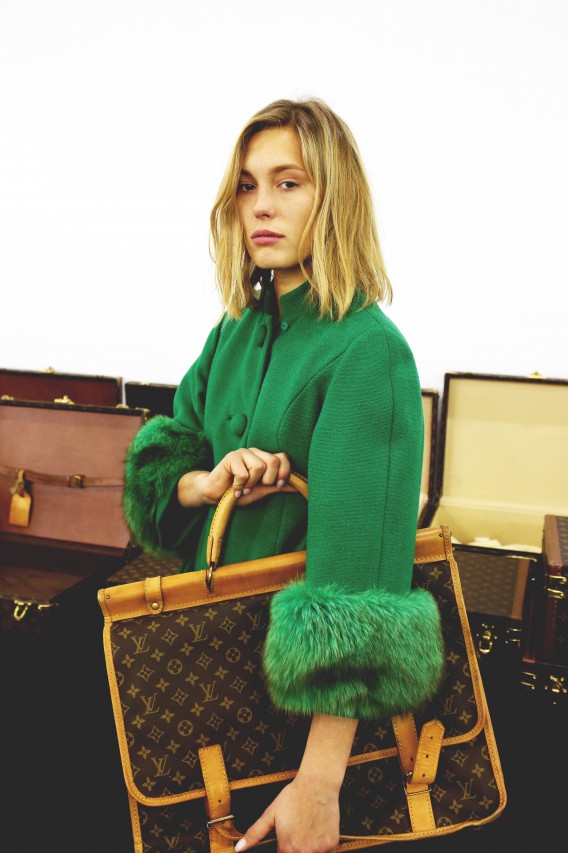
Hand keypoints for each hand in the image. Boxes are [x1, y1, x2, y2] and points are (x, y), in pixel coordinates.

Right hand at [177, 448, 292, 507]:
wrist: (215, 494)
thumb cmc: (239, 492)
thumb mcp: (261, 491)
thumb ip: (277, 486)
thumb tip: (297, 487)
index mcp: (264, 458)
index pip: (283, 457)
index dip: (285, 472)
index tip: (278, 485)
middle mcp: (255, 452)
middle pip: (274, 461)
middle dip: (268, 480)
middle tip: (256, 487)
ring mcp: (243, 452)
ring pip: (259, 466)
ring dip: (251, 483)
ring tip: (243, 488)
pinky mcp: (231, 457)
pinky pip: (243, 473)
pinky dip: (239, 485)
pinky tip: (233, 487)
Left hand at [234, 774, 339, 852]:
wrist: (317, 785)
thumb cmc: (293, 797)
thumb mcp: (271, 814)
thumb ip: (254, 834)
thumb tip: (239, 848)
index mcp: (287, 848)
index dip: (283, 849)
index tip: (286, 841)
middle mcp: (304, 852)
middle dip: (294, 849)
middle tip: (297, 834)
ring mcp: (320, 850)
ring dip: (308, 849)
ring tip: (306, 833)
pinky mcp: (332, 845)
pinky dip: (321, 847)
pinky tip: (316, 832)